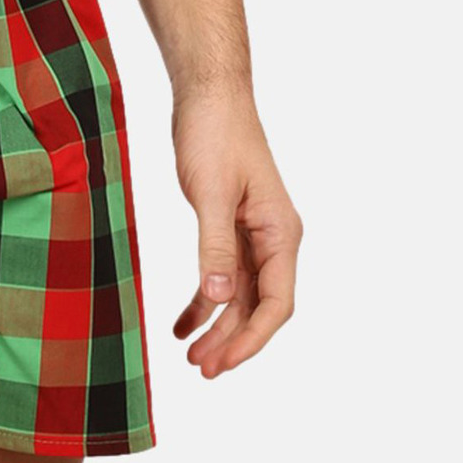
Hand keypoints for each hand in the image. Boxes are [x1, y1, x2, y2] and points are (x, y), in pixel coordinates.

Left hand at [170, 79, 301, 375]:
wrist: (207, 92)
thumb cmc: (215, 133)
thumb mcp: (211, 192)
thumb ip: (215, 247)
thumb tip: (220, 299)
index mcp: (280, 232)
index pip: (277, 303)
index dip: (253, 339)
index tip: (224, 363)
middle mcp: (273, 238)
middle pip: (259, 306)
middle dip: (233, 341)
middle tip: (202, 370)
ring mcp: (252, 233)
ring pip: (240, 295)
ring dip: (218, 326)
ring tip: (192, 357)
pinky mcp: (230, 224)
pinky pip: (221, 274)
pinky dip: (204, 300)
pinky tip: (181, 323)